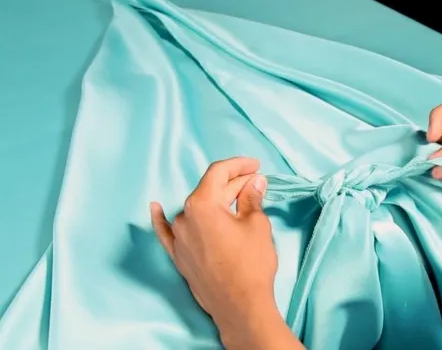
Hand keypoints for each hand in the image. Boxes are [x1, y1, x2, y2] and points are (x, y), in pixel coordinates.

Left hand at [149, 157, 298, 348]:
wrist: (240, 306)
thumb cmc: (250, 264)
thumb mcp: (257, 225)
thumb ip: (251, 198)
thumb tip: (254, 182)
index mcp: (202, 204)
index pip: (218, 173)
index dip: (239, 165)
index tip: (255, 166)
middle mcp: (184, 217)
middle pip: (209, 191)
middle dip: (233, 184)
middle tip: (255, 183)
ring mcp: (178, 238)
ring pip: (196, 209)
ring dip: (215, 201)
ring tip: (236, 199)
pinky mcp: (178, 255)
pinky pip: (166, 232)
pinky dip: (161, 219)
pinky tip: (154, 208)